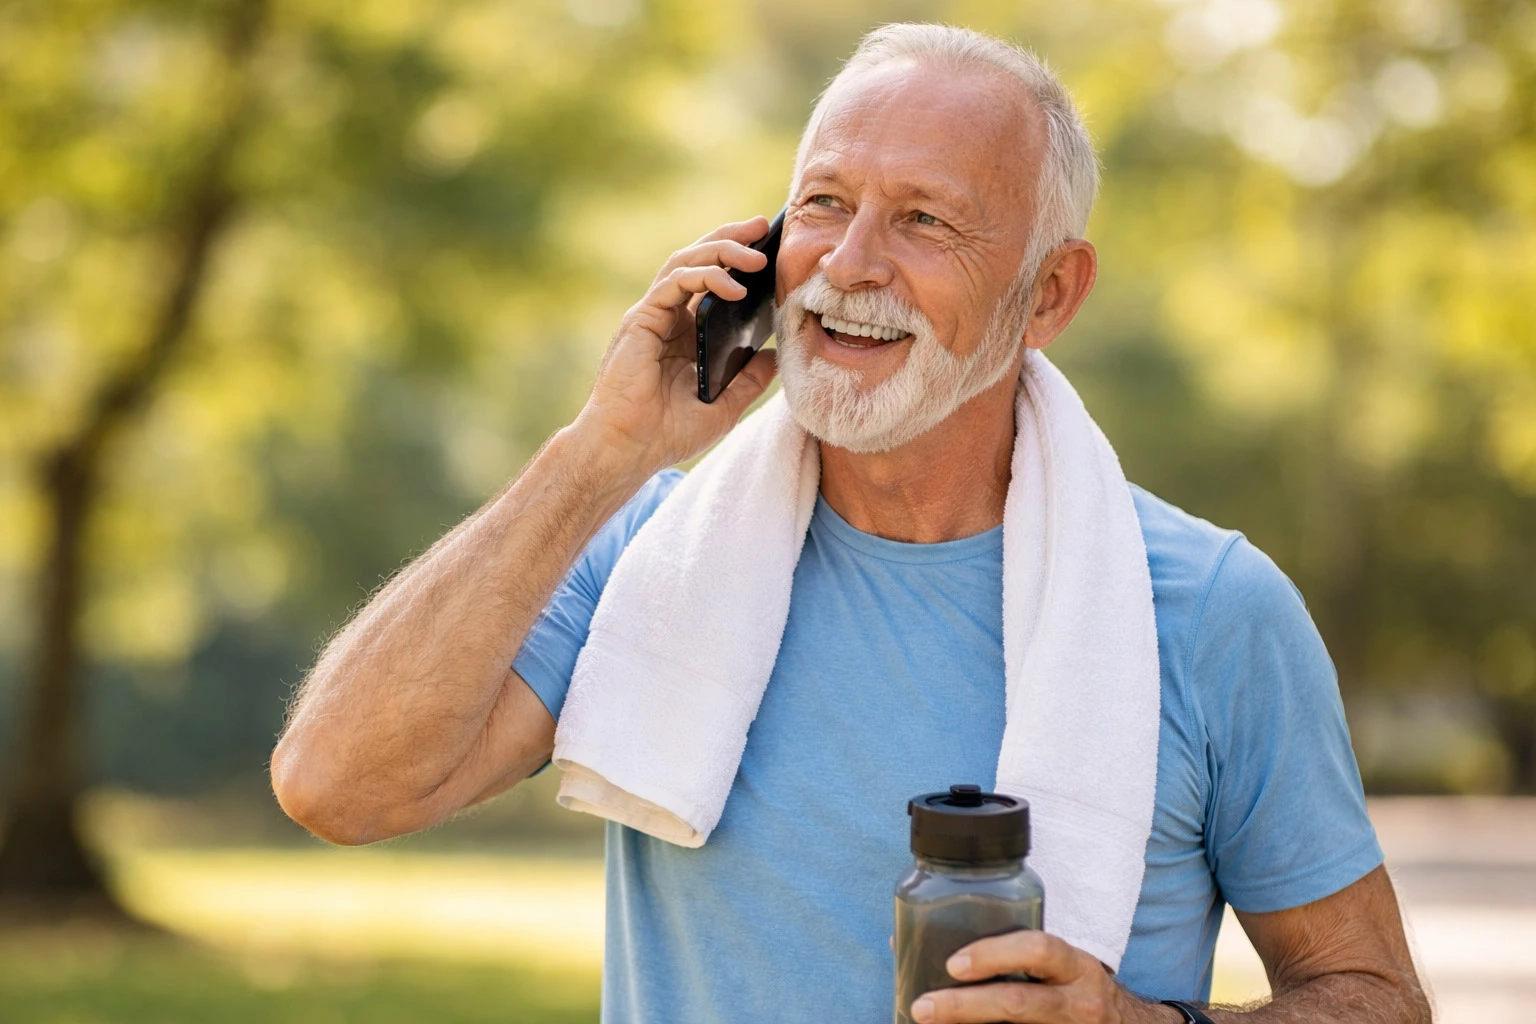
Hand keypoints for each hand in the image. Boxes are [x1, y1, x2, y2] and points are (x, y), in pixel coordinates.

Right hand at [572, 215, 778, 474]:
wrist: (628, 452)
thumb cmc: (667, 434)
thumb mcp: (724, 407)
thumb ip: (748, 380)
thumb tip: (775, 356)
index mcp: (683, 333)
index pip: (710, 282)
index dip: (735, 259)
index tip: (768, 247)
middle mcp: (666, 318)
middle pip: (698, 261)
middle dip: (730, 239)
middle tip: (762, 226)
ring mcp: (651, 316)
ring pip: (685, 262)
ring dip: (721, 251)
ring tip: (756, 254)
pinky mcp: (641, 321)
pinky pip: (673, 283)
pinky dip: (704, 277)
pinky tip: (733, 286)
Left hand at [909, 931, 1178, 1023]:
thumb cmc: (1071, 985)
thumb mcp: (1056, 963)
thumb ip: (1006, 949)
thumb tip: (906, 939)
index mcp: (1074, 966)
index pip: (1039, 950)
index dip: (996, 954)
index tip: (954, 964)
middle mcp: (1078, 1002)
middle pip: (1019, 1004)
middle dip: (965, 1006)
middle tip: (923, 1007)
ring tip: (928, 1021)